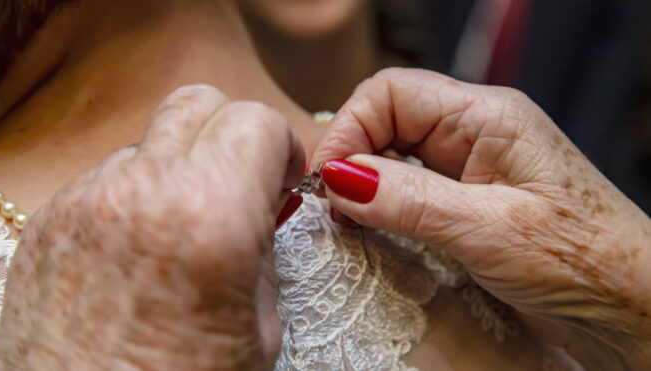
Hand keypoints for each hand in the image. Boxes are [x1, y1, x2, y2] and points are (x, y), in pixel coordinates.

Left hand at [0, 85, 304, 369]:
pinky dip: (136, 197)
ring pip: (151, 141)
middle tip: (239, 184)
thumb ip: (263, 247)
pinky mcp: (50, 222)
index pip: (256, 121)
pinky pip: (108, 179)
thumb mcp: (259, 328)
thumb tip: (260, 208)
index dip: (281, 147)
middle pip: (198, 102)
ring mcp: (87, 202)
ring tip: (184, 230)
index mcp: (211, 218)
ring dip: (179, 168)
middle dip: (231, 134)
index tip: (280, 181)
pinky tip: (139, 253)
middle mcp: (143, 193)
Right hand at [311, 68, 650, 368]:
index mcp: (488, 116)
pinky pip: (411, 185)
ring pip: (396, 153)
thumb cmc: (585, 261)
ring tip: (350, 221)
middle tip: (333, 207)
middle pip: (389, 120)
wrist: (630, 303)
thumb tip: (341, 179)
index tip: (327, 179)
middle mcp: (477, 131)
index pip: (392, 92)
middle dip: (353, 158)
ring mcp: (472, 165)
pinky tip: (377, 227)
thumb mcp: (487, 229)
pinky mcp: (468, 198)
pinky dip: (385, 203)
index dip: (351, 130)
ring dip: (366, 184)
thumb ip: (409, 199)